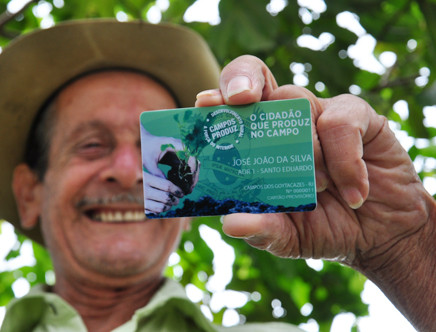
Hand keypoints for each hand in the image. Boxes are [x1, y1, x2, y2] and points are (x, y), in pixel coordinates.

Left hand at [141, 126, 198, 213]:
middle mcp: (179, 148)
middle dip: (193, 175)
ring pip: (190, 166)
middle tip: (190, 189)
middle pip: (193, 161)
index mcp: (174, 144)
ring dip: (190, 178)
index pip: (190, 154)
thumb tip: (165, 185)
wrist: (142, 142)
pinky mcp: (176, 159)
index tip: (190, 179)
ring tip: (187, 190)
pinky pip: (184, 169)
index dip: (193, 166)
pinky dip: (184, 177)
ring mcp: (179, 154)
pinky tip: (180, 186)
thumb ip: (156, 172)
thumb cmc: (144, 148)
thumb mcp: (148, 161)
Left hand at [197, 55, 435, 329]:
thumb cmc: (321, 226)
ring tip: (318, 186)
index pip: (228, 107)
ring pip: (297, 101)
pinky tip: (353, 191)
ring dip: (304, 147)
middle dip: (242, 81)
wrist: (377, 234)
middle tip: (241, 99)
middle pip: (255, 78)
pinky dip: (344, 159)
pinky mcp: (356, 117)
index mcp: (256, 143)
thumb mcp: (286, 235)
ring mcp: (317, 113)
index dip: (215, 98)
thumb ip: (261, 228)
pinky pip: (341, 121)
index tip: (206, 104)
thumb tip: (230, 225)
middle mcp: (282, 120)